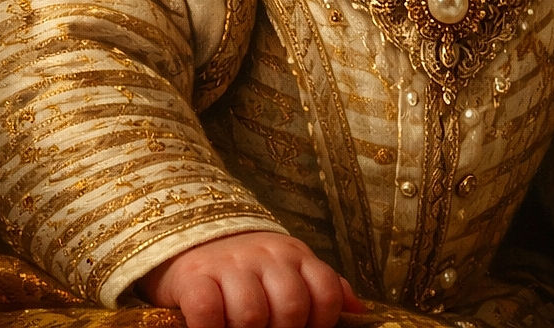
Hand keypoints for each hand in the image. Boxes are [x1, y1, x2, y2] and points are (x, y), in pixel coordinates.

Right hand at [139, 231, 362, 327]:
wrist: (194, 234)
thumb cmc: (250, 265)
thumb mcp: (290, 266)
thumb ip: (322, 286)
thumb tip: (360, 311)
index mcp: (294, 255)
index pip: (325, 293)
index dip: (322, 323)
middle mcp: (265, 256)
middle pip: (292, 307)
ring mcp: (229, 265)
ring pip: (252, 314)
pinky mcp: (194, 276)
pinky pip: (207, 311)